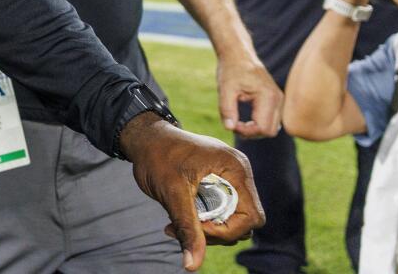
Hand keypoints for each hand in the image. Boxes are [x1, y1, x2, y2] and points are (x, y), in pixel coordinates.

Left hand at [120, 113, 263, 270]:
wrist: (145, 137)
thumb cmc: (158, 156)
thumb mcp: (172, 192)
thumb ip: (187, 227)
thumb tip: (192, 265)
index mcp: (235, 168)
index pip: (251, 216)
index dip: (228, 231)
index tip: (197, 228)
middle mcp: (238, 172)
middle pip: (245, 220)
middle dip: (216, 232)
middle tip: (182, 228)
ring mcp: (231, 176)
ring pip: (233, 218)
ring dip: (207, 228)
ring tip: (175, 224)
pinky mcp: (221, 181)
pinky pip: (222, 209)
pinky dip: (204, 219)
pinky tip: (179, 218)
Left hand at [217, 53, 282, 138]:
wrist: (238, 55)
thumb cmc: (231, 69)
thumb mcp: (225, 89)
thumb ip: (226, 109)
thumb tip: (229, 129)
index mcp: (268, 96)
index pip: (263, 128)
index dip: (246, 131)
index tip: (231, 124)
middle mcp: (278, 99)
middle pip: (270, 131)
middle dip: (251, 133)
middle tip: (234, 124)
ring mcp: (280, 100)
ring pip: (272, 128)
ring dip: (256, 130)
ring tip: (239, 121)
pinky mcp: (277, 101)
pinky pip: (272, 121)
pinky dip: (260, 124)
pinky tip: (246, 119)